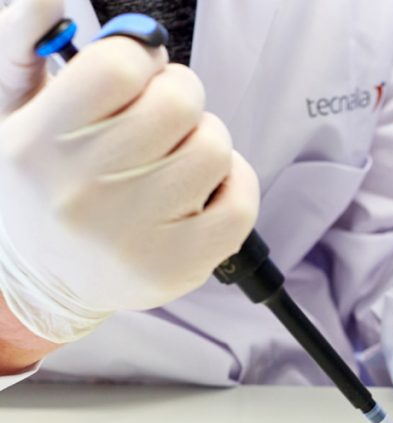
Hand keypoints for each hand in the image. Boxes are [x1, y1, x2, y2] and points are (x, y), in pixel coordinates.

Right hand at [0, 0, 258, 343]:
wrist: (46, 279)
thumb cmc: (40, 184)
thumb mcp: (12, 112)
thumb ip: (22, 45)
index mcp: (38, 144)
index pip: (120, 66)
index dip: (142, 57)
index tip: (139, 73)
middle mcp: (83, 192)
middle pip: (179, 102)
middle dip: (180, 95)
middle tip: (164, 114)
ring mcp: (134, 235)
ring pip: (214, 148)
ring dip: (205, 140)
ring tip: (176, 156)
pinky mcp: (177, 266)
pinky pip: (241, 204)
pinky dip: (235, 184)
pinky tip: (205, 189)